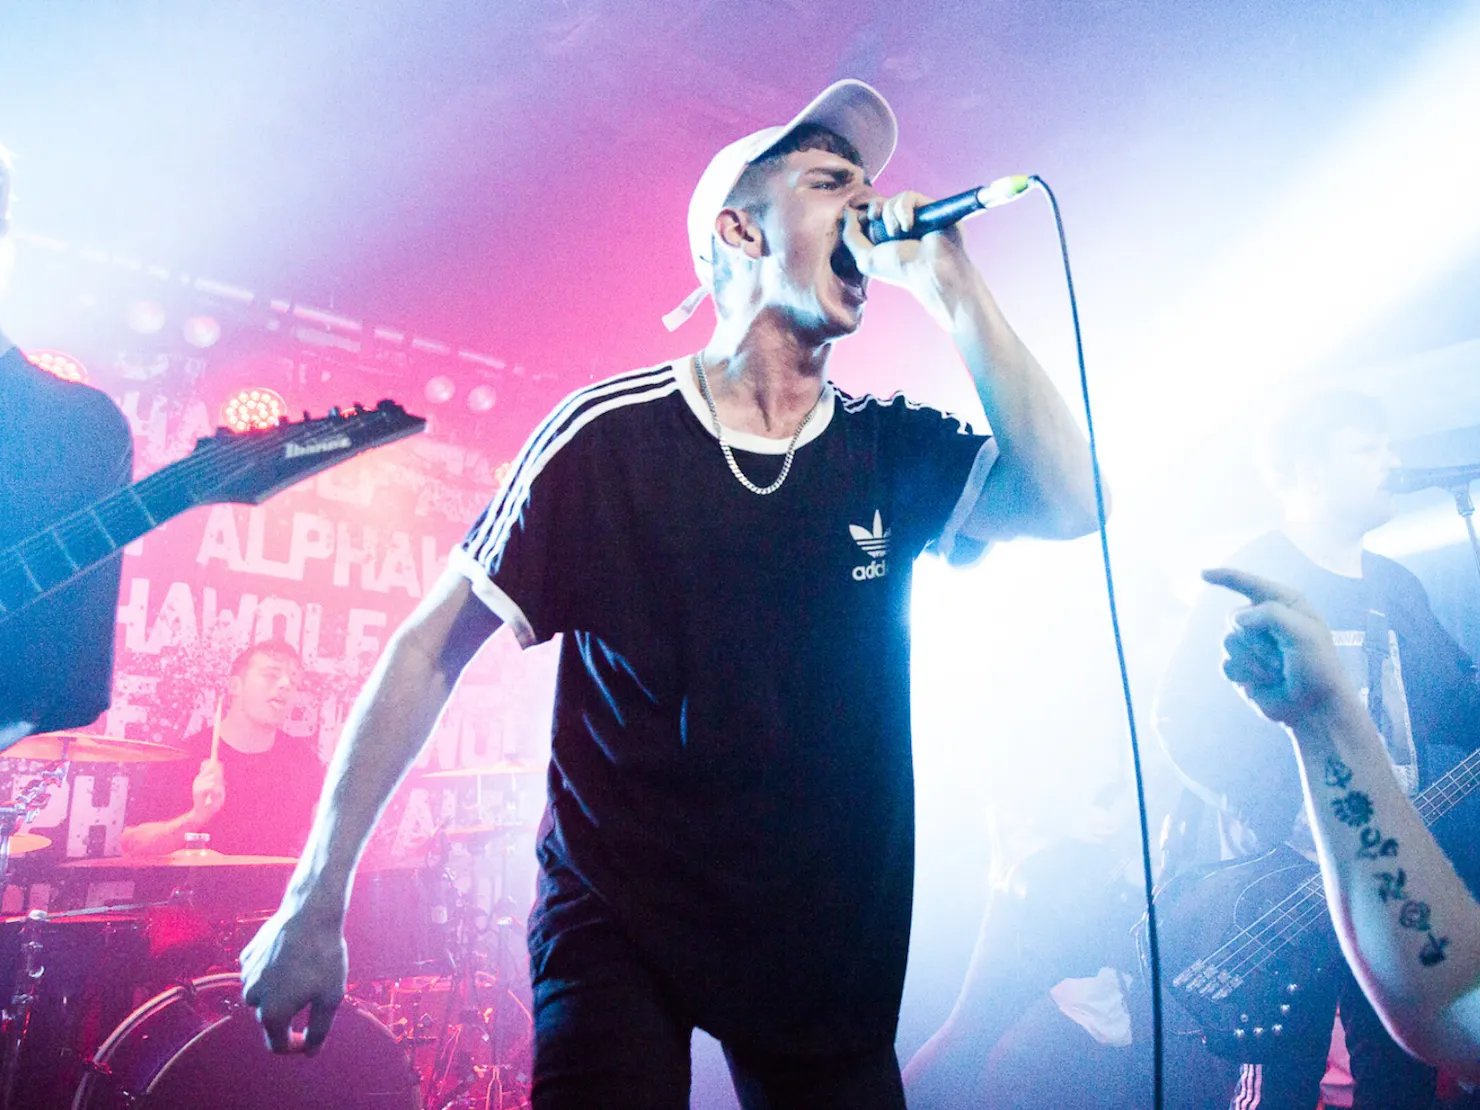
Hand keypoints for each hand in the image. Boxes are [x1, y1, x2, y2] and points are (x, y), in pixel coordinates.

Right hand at [190, 758, 224, 821]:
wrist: (203, 813)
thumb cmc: (212, 801)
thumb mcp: (217, 788)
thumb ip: (217, 776)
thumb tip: (214, 763)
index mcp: (204, 776)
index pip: (209, 763)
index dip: (213, 753)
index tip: (215, 738)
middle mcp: (200, 778)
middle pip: (215, 768)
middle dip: (219, 778)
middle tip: (217, 789)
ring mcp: (198, 783)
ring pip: (215, 778)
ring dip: (219, 787)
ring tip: (215, 795)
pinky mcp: (198, 789)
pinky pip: (212, 786)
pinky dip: (216, 792)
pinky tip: (212, 796)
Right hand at [240, 906, 346, 1054]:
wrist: (311, 914)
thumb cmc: (324, 956)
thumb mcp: (330, 998)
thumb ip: (319, 1030)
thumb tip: (309, 1051)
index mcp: (272, 1013)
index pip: (277, 1045)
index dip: (296, 1046)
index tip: (310, 1037)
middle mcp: (252, 998)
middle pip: (271, 1019)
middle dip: (291, 1014)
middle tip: (315, 991)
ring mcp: (246, 976)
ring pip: (264, 995)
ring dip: (280, 992)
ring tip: (304, 970)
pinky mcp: (247, 957)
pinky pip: (260, 974)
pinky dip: (273, 973)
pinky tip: (291, 957)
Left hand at [840, 191, 974, 298]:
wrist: (930, 269)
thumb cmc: (898, 269)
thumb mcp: (865, 258)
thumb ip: (851, 236)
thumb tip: (847, 212)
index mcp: (885, 239)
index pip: (869, 216)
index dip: (863, 216)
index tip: (864, 221)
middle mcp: (900, 227)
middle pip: (879, 204)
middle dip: (874, 209)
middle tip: (875, 218)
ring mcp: (915, 217)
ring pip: (892, 200)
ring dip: (889, 215)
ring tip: (898, 233)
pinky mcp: (928, 207)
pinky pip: (907, 197)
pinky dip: (903, 209)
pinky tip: (908, 226)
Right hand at [1202, 568, 1355, 725]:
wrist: (1314, 707)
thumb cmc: (1317, 667)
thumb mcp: (1304, 633)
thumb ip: (1271, 615)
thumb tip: (1238, 619)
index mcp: (1283, 604)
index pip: (1249, 584)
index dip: (1225, 577)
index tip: (1203, 574)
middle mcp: (1263, 621)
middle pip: (1234, 617)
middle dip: (1255, 641)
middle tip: (1281, 658)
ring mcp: (1250, 645)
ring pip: (1228, 641)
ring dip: (1252, 661)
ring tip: (1275, 672)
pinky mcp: (1241, 667)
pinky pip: (1225, 664)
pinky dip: (1244, 674)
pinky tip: (1261, 683)